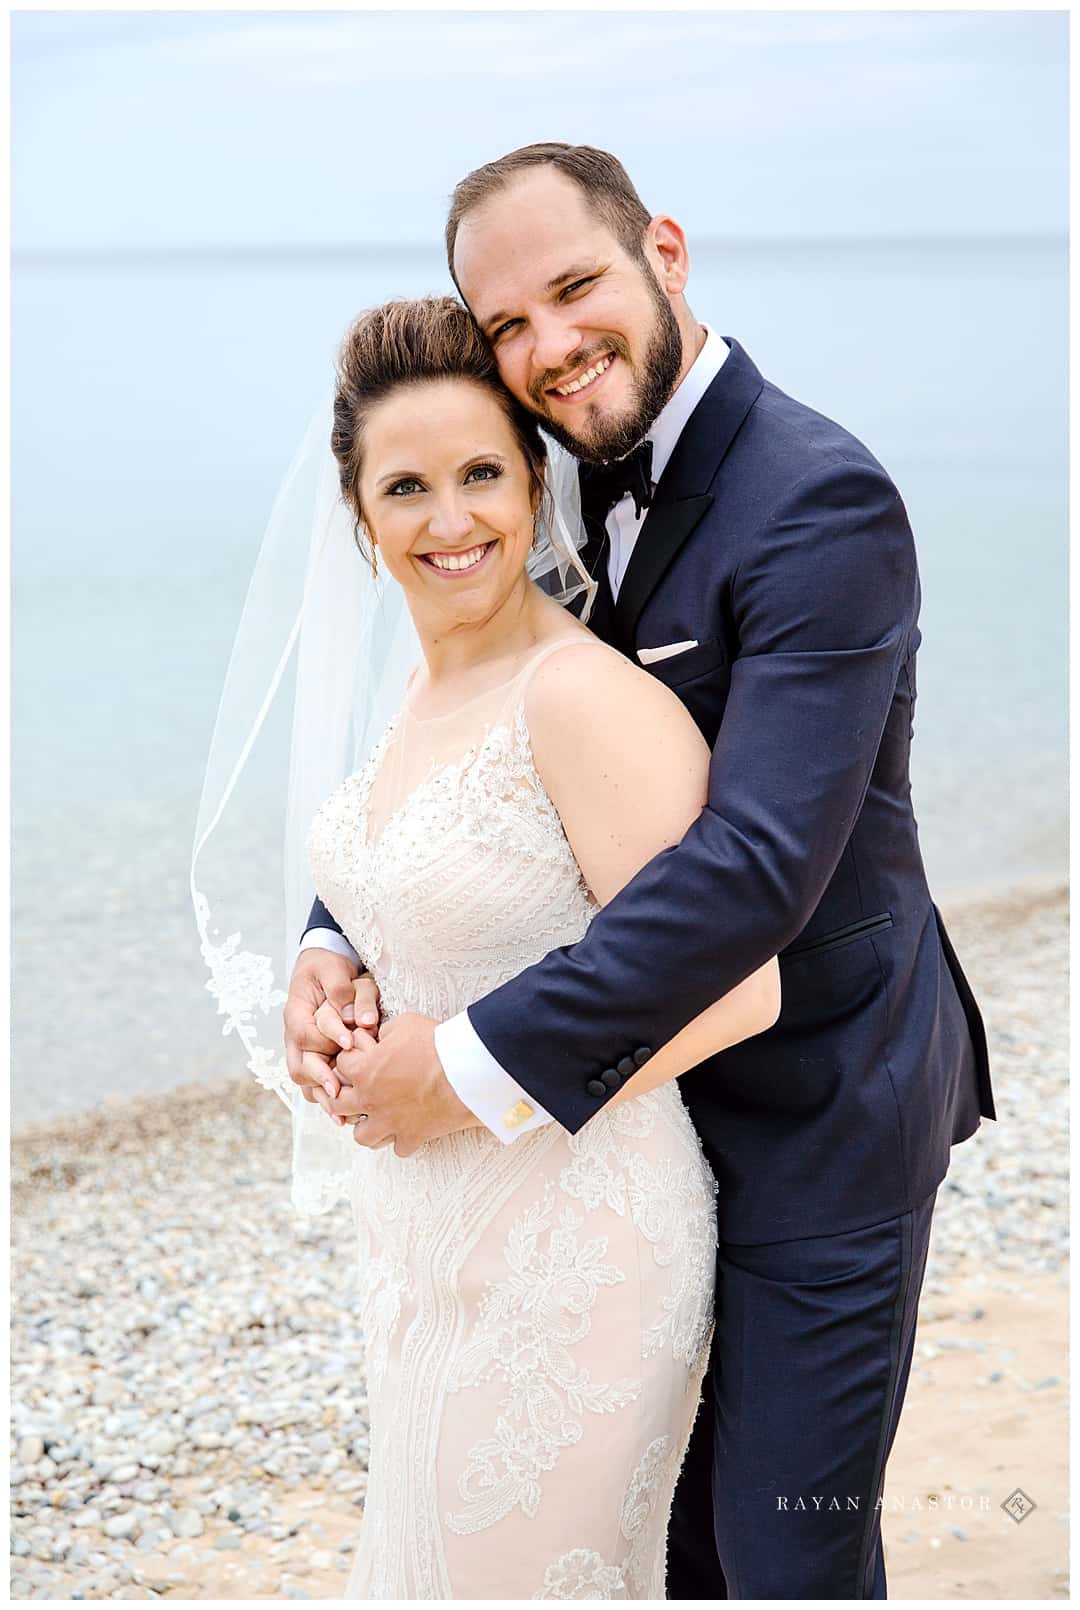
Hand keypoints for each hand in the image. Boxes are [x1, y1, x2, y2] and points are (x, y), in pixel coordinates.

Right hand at [284, 950, 377, 1103]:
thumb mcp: (333, 968)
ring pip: (305, 1080)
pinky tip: (343, 1114)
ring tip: (341, 1114)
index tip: (349, 1044)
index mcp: (296, 1013)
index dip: (326, 1040)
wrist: (320, 967)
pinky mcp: (314, 1057)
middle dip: (319, 1080)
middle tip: (339, 1092)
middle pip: (298, 1065)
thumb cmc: (326, 967)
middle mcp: (295, 1035)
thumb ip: (341, 989)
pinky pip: (314, 1083)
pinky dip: (326, 1099)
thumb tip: (353, 1018)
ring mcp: (302, 1050)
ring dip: (322, 1097)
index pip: (305, 1034)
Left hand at [322, 1013, 481, 1156]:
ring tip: (377, 1117)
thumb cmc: (436, 1043)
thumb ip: (385, 1032)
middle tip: (357, 1090)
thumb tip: (381, 1038)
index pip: (340, 1065)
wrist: (466, 1070)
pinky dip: (401, 1140)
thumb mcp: (405, 1023)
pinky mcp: (413, 1136)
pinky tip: (407, 1128)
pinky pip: (399, 1149)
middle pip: (339, 1106)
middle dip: (344, 1096)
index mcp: (364, 1072)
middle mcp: (371, 1101)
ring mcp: (390, 1122)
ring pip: (363, 1137)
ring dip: (367, 1126)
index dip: (349, 1057)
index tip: (361, 1055)